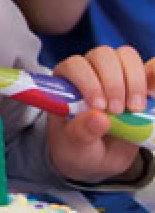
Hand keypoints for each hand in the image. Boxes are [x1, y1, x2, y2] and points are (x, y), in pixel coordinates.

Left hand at [46, 46, 153, 182]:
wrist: (97, 156)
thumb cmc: (79, 147)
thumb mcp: (76, 146)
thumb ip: (82, 132)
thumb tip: (99, 118)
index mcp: (67, 82)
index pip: (75, 65)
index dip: (89, 82)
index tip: (99, 107)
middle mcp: (89, 71)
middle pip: (102, 55)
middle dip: (113, 82)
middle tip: (117, 110)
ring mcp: (116, 74)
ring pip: (126, 56)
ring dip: (134, 80)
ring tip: (135, 108)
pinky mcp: (139, 83)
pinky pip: (150, 69)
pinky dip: (154, 76)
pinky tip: (152, 94)